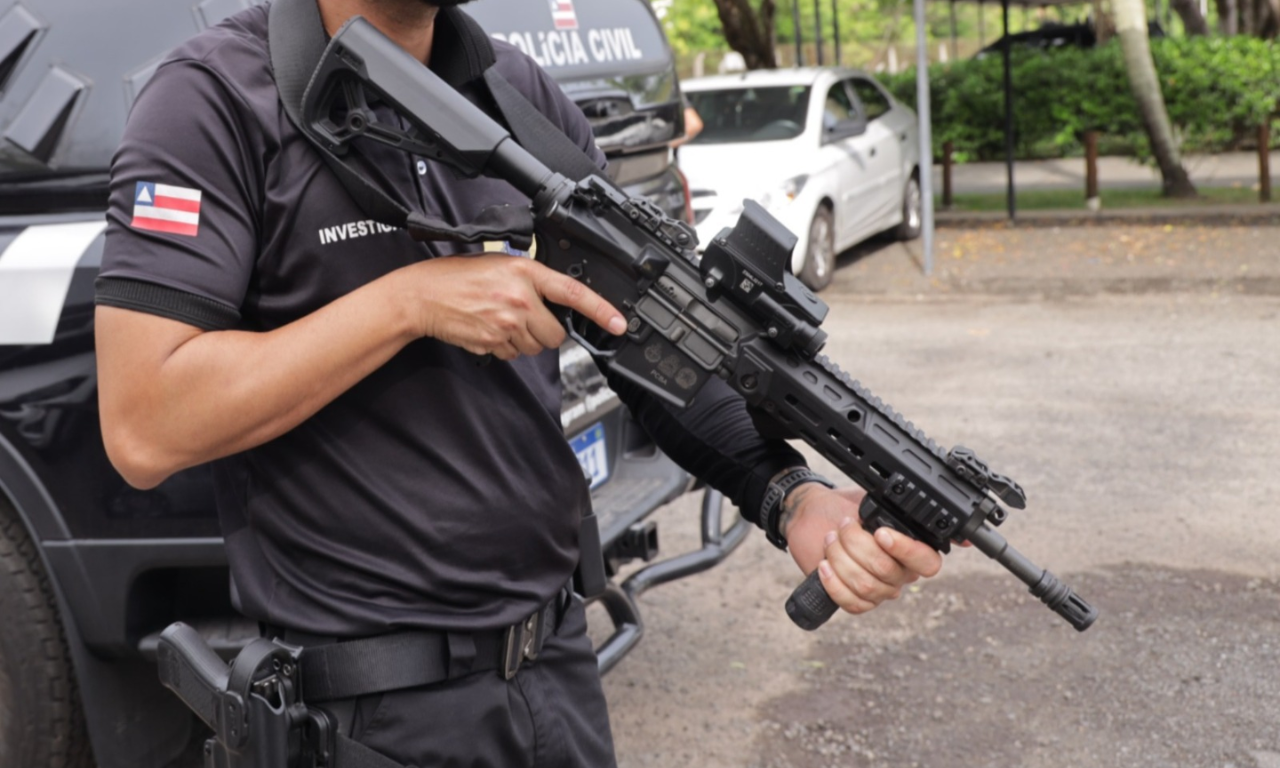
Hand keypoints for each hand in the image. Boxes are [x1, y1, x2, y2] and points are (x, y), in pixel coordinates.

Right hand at [398, 254, 625, 359]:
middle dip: (545, 331)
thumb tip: (556, 301)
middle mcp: (520, 298)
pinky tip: (489, 329)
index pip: (572, 292)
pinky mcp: (493, 343)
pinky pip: (514, 355)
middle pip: (555, 334)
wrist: (423, 295)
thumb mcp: (501, 264)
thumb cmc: (459, 277)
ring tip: (500, 319)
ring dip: (524, 340)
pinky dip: (505, 347)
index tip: (618, 323)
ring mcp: (507, 323)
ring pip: (535, 347)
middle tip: (523, 316)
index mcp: (525, 272)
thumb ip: (531, 279)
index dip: (600, 310)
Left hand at [783, 485, 942, 613]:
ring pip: (866, 586)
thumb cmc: (842, 507)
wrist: (812, 516)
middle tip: (844, 526)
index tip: (880, 534)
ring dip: (841, 559)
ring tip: (830, 539)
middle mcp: (900, 573)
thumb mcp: (867, 500)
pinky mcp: (857, 600)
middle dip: (858, 544)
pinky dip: (834, 583)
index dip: (906, 550)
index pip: (927, 562)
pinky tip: (824, 565)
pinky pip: (852, 603)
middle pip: (887, 571)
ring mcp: (879, 590)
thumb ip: (886, 508)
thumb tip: (897, 508)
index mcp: (911, 548)